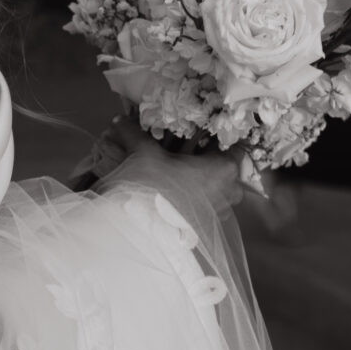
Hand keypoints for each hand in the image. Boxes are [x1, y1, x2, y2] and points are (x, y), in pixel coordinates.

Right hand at [105, 116, 243, 217]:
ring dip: (203, 181)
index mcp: (225, 168)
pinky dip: (197, 199)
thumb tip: (119, 119)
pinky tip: (178, 196)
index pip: (231, 145)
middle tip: (185, 156)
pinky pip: (209, 205)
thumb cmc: (155, 189)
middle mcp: (230, 190)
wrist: (145, 229)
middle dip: (208, 161)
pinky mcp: (209, 226)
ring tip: (179, 177)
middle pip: (225, 167)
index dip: (213, 139)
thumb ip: (135, 134)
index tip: (197, 137)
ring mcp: (221, 211)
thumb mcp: (145, 155)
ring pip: (218, 188)